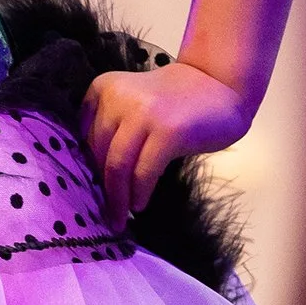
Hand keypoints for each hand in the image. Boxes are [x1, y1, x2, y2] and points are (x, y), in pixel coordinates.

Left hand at [82, 60, 250, 223]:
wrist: (221, 86)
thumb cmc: (175, 103)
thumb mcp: (132, 103)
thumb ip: (112, 127)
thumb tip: (94, 177)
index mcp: (104, 87)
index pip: (83, 136)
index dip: (86, 168)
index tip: (90, 192)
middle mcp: (119, 96)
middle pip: (98, 153)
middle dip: (101, 188)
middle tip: (105, 213)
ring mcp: (144, 113)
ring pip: (117, 165)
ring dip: (117, 198)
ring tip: (119, 218)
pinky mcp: (168, 132)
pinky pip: (144, 172)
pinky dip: (139, 193)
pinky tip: (139, 205)